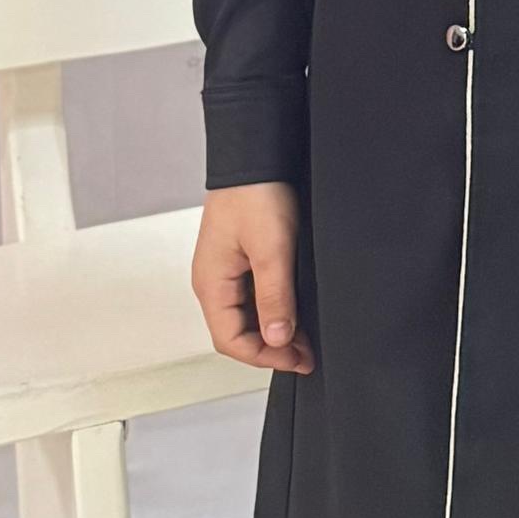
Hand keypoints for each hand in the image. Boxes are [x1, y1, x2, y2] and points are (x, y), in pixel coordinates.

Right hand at [194, 183, 313, 374]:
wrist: (255, 156)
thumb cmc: (256, 194)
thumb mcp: (272, 249)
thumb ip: (274, 297)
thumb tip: (277, 339)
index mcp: (211, 284)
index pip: (231, 340)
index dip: (264, 357)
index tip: (297, 360)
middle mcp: (213, 282)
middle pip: (237, 333)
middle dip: (271, 349)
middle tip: (307, 356)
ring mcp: (226, 271)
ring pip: (246, 317)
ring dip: (274, 332)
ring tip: (306, 340)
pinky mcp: (240, 260)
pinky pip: (252, 297)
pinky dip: (273, 311)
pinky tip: (295, 313)